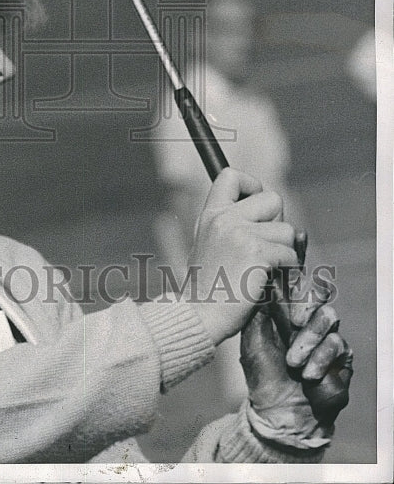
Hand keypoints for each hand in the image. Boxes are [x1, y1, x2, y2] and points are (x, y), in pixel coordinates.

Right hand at [186, 169, 297, 344]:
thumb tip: (268, 217)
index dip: (253, 185)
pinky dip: (288, 270)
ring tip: (266, 268)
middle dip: (278, 222)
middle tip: (267, 245)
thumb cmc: (209, 286)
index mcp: (211, 214)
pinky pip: (290, 254)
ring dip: (285, 252)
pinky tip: (269, 280)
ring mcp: (240, 234)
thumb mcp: (209, 244)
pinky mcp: (257, 254)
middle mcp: (225, 218)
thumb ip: (230, 225)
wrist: (200, 315)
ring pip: (288, 231)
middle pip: (273, 198)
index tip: (257, 205)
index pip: (232, 175)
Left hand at [241, 294, 352, 447]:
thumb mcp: (252, 336)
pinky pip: (338, 343)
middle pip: (319, 291)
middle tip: (295, 322)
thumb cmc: (262, 372)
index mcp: (285, 308)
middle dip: (307, 303)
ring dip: (309, 339)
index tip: (281, 294)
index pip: (297, 282)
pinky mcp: (342, 355)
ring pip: (329, 316)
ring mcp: (326, 334)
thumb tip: (260, 277)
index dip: (294, 283)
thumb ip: (257, 307)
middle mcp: (308, 318)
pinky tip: (308, 374)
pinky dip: (320, 359)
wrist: (278, 409)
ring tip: (293, 362)